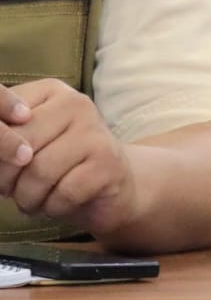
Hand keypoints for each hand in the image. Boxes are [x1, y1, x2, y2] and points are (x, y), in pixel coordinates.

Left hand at [0, 79, 138, 235]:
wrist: (111, 184)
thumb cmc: (57, 164)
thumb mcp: (25, 144)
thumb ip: (4, 138)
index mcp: (50, 91)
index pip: (3, 114)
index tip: (0, 165)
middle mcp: (76, 103)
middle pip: (19, 144)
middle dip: (6, 178)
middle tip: (10, 190)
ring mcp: (96, 131)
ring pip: (39, 171)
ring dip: (28, 198)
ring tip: (34, 200)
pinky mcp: (109, 162)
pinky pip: (64, 192)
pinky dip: (53, 207)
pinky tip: (58, 204)